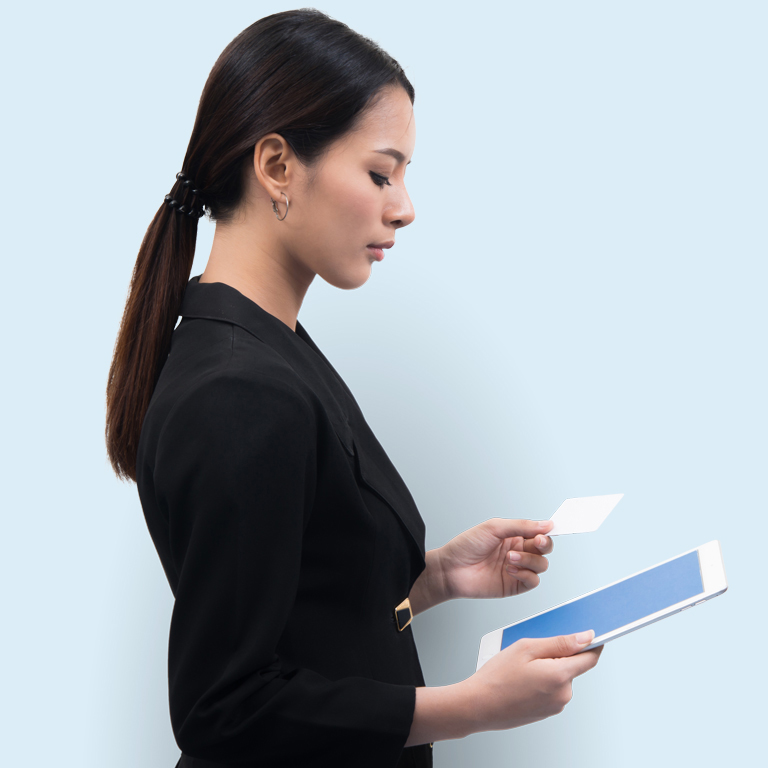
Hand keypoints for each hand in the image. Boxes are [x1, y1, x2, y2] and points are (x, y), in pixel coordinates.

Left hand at [435, 518, 553, 599]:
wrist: (451, 569)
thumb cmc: (467, 546)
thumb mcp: (494, 528)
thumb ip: (521, 526)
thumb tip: (545, 524)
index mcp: (514, 535)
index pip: (539, 533)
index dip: (547, 532)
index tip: (551, 529)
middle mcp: (518, 551)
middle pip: (545, 549)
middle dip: (544, 545)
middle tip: (536, 542)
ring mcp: (517, 569)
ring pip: (541, 565)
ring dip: (529, 560)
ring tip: (510, 557)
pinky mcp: (514, 585)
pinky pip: (533, 581)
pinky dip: (525, 575)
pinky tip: (509, 570)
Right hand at [463, 631, 603, 732]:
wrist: (478, 706)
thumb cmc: (498, 676)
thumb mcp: (526, 648)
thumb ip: (560, 642)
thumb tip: (586, 637)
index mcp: (560, 676)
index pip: (590, 658)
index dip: (592, 643)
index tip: (590, 634)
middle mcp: (563, 694)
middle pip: (572, 666)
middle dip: (557, 654)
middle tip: (532, 650)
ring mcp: (555, 705)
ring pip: (560, 677)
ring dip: (548, 667)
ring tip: (521, 667)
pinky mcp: (546, 712)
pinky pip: (551, 689)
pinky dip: (541, 680)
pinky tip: (521, 679)